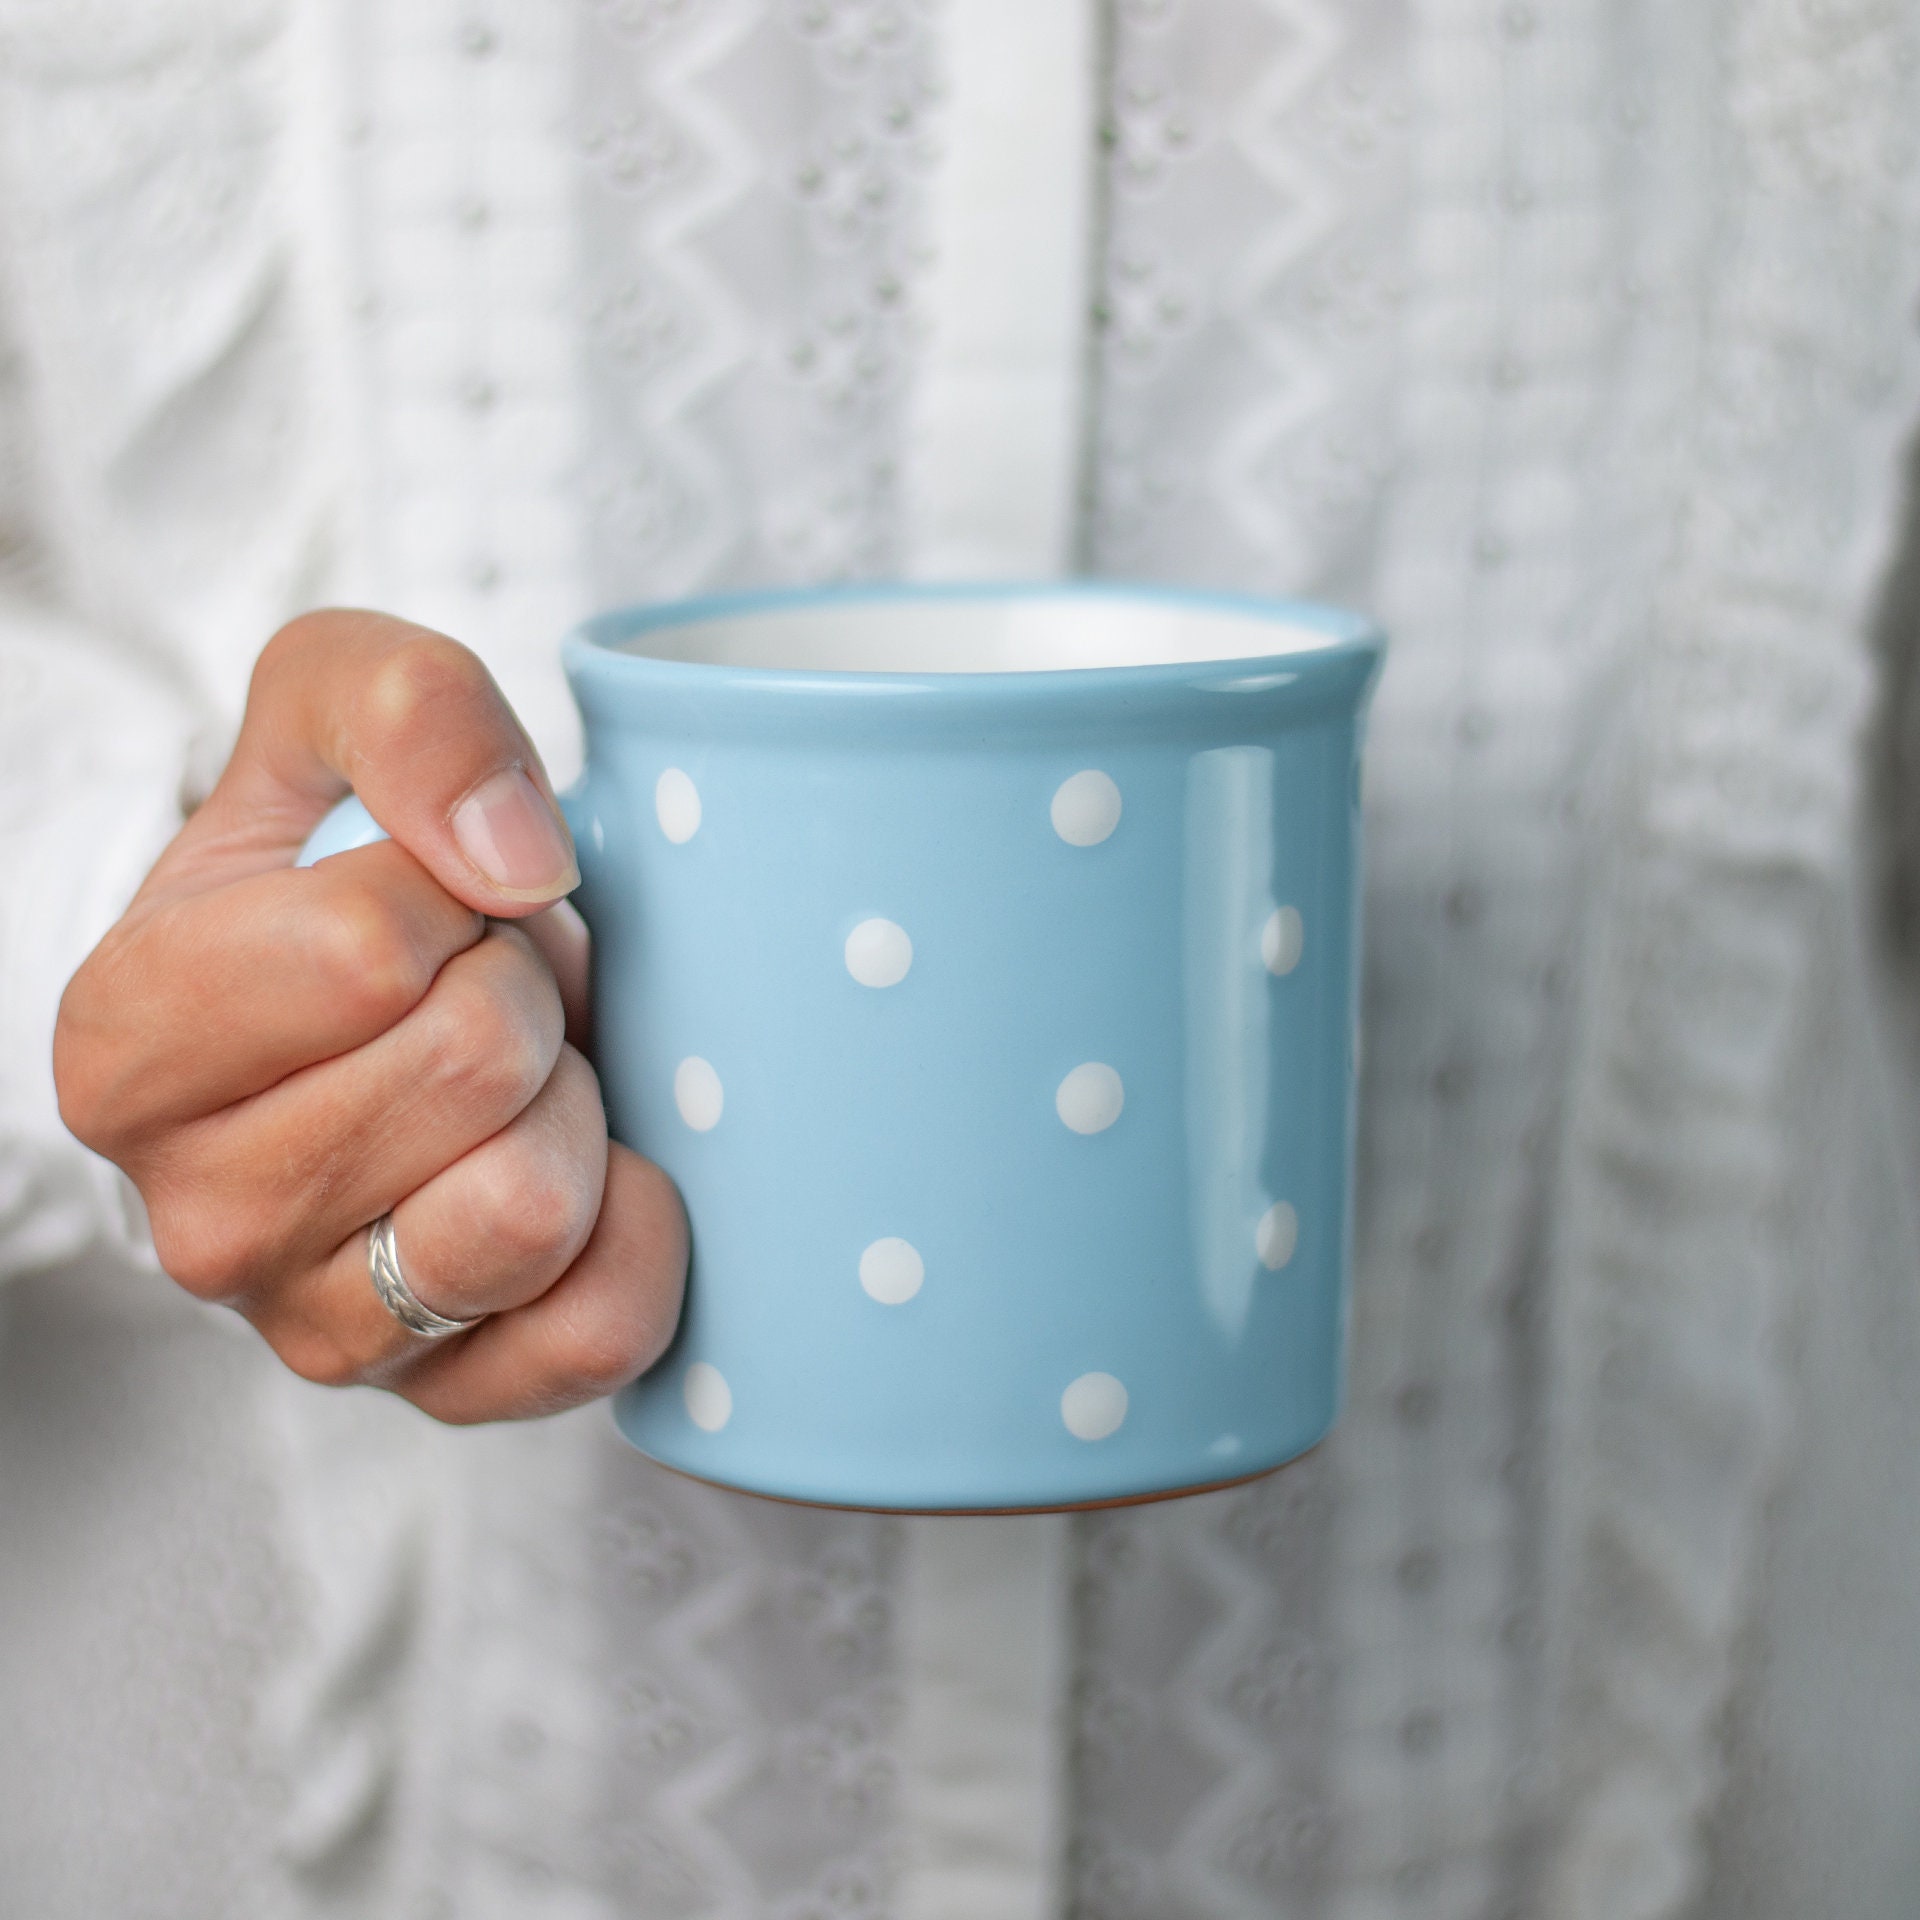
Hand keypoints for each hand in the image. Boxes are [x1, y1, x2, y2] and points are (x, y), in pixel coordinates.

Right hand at [53, 609, 686, 1420]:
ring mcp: (320, 1330)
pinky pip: (598, 1325)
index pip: (366, 954)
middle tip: (489, 994)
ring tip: (521, 1081)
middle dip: (522, 995)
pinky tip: (590, 1169)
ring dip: (570, 1108)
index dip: (456, 896)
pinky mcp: (447, 1397)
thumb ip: (404, 711)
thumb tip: (515, 861)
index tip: (433, 908)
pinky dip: (636, 1225)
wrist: (416, 1012)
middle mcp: (198, 1216)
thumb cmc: (364, 864)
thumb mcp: (343, 708)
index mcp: (126, 1045)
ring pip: (529, 1208)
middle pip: (471, 1068)